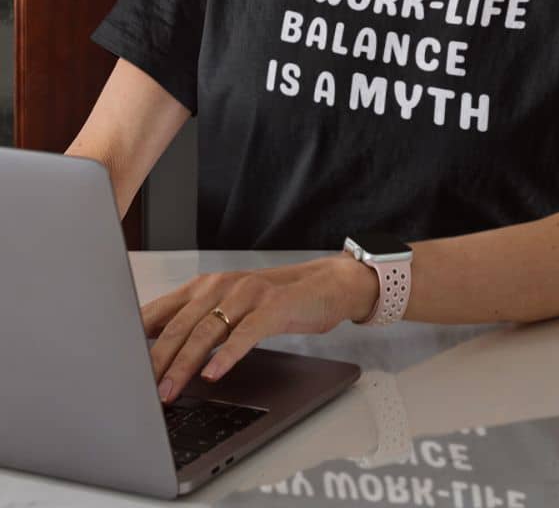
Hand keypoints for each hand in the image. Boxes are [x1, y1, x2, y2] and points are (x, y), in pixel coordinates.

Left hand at [141, 256, 358, 403]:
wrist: (323, 285)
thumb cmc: (272, 301)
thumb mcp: (228, 307)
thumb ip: (195, 323)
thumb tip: (152, 353)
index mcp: (204, 286)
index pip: (160, 312)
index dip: (137, 340)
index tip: (118, 367)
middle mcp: (221, 286)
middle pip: (179, 325)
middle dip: (155, 360)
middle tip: (139, 389)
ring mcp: (247, 295)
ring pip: (207, 331)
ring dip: (184, 364)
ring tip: (169, 390)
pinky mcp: (273, 308)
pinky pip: (245, 334)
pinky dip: (227, 355)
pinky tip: (214, 373)